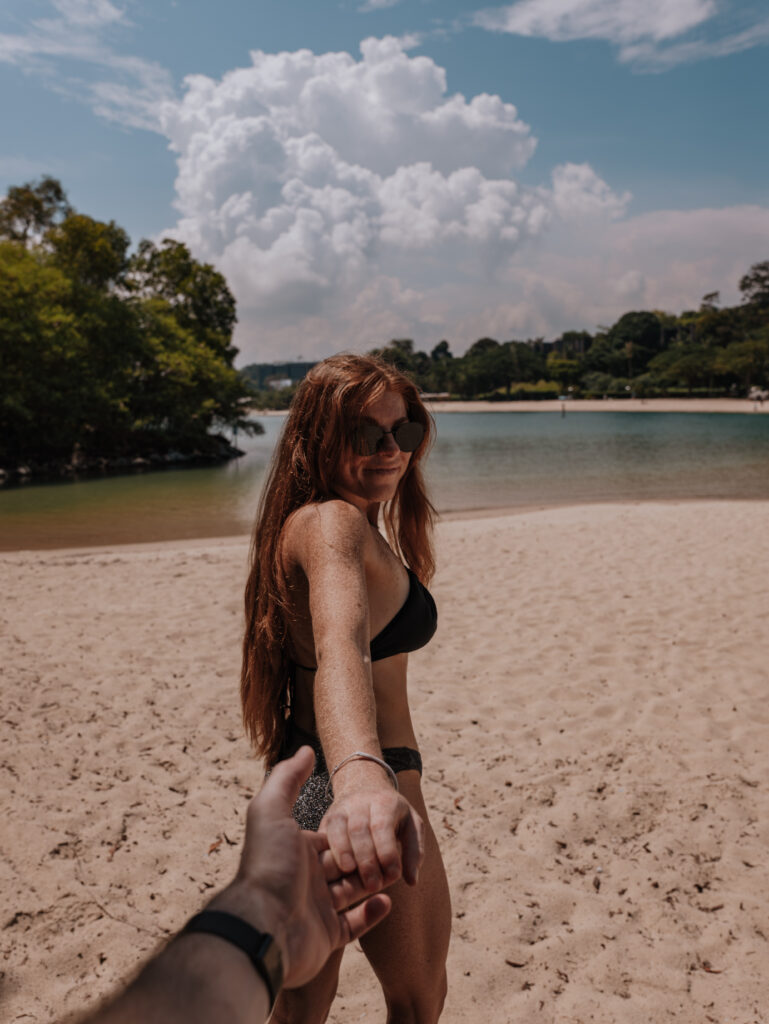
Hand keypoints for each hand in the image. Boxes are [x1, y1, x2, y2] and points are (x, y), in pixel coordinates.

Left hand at [209, 747, 391, 987]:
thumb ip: (287, 778)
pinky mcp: (328, 936)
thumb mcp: (271, 810)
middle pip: (347, 863)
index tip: (375, 821)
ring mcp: (317, 909)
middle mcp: (306, 878)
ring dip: (376, 881)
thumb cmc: (269, 863)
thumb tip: (305, 749)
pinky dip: (373, 912)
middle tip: (389, 852)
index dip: (353, 831)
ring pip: (354, 891)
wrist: (262, 925)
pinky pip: (356, 924)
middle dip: (369, 856)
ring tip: (394, 873)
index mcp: (297, 851)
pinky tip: (386, 900)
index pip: (333, 836)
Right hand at [320, 768, 424, 893]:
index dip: (387, 852)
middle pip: (360, 829)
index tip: (393, 876)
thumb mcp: (412, 825)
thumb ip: (414, 851)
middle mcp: (361, 801)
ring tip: (351, 875)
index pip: (383, 827)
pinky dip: (329, 850)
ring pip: (339, 828)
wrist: (365, 785)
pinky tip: (335, 868)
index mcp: (385, 802)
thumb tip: (412, 881)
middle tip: (373, 885)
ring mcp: (342, 807)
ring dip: (344, 853)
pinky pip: (324, 832)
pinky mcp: (328, 817)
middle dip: (366, 859)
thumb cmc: (393, 815)